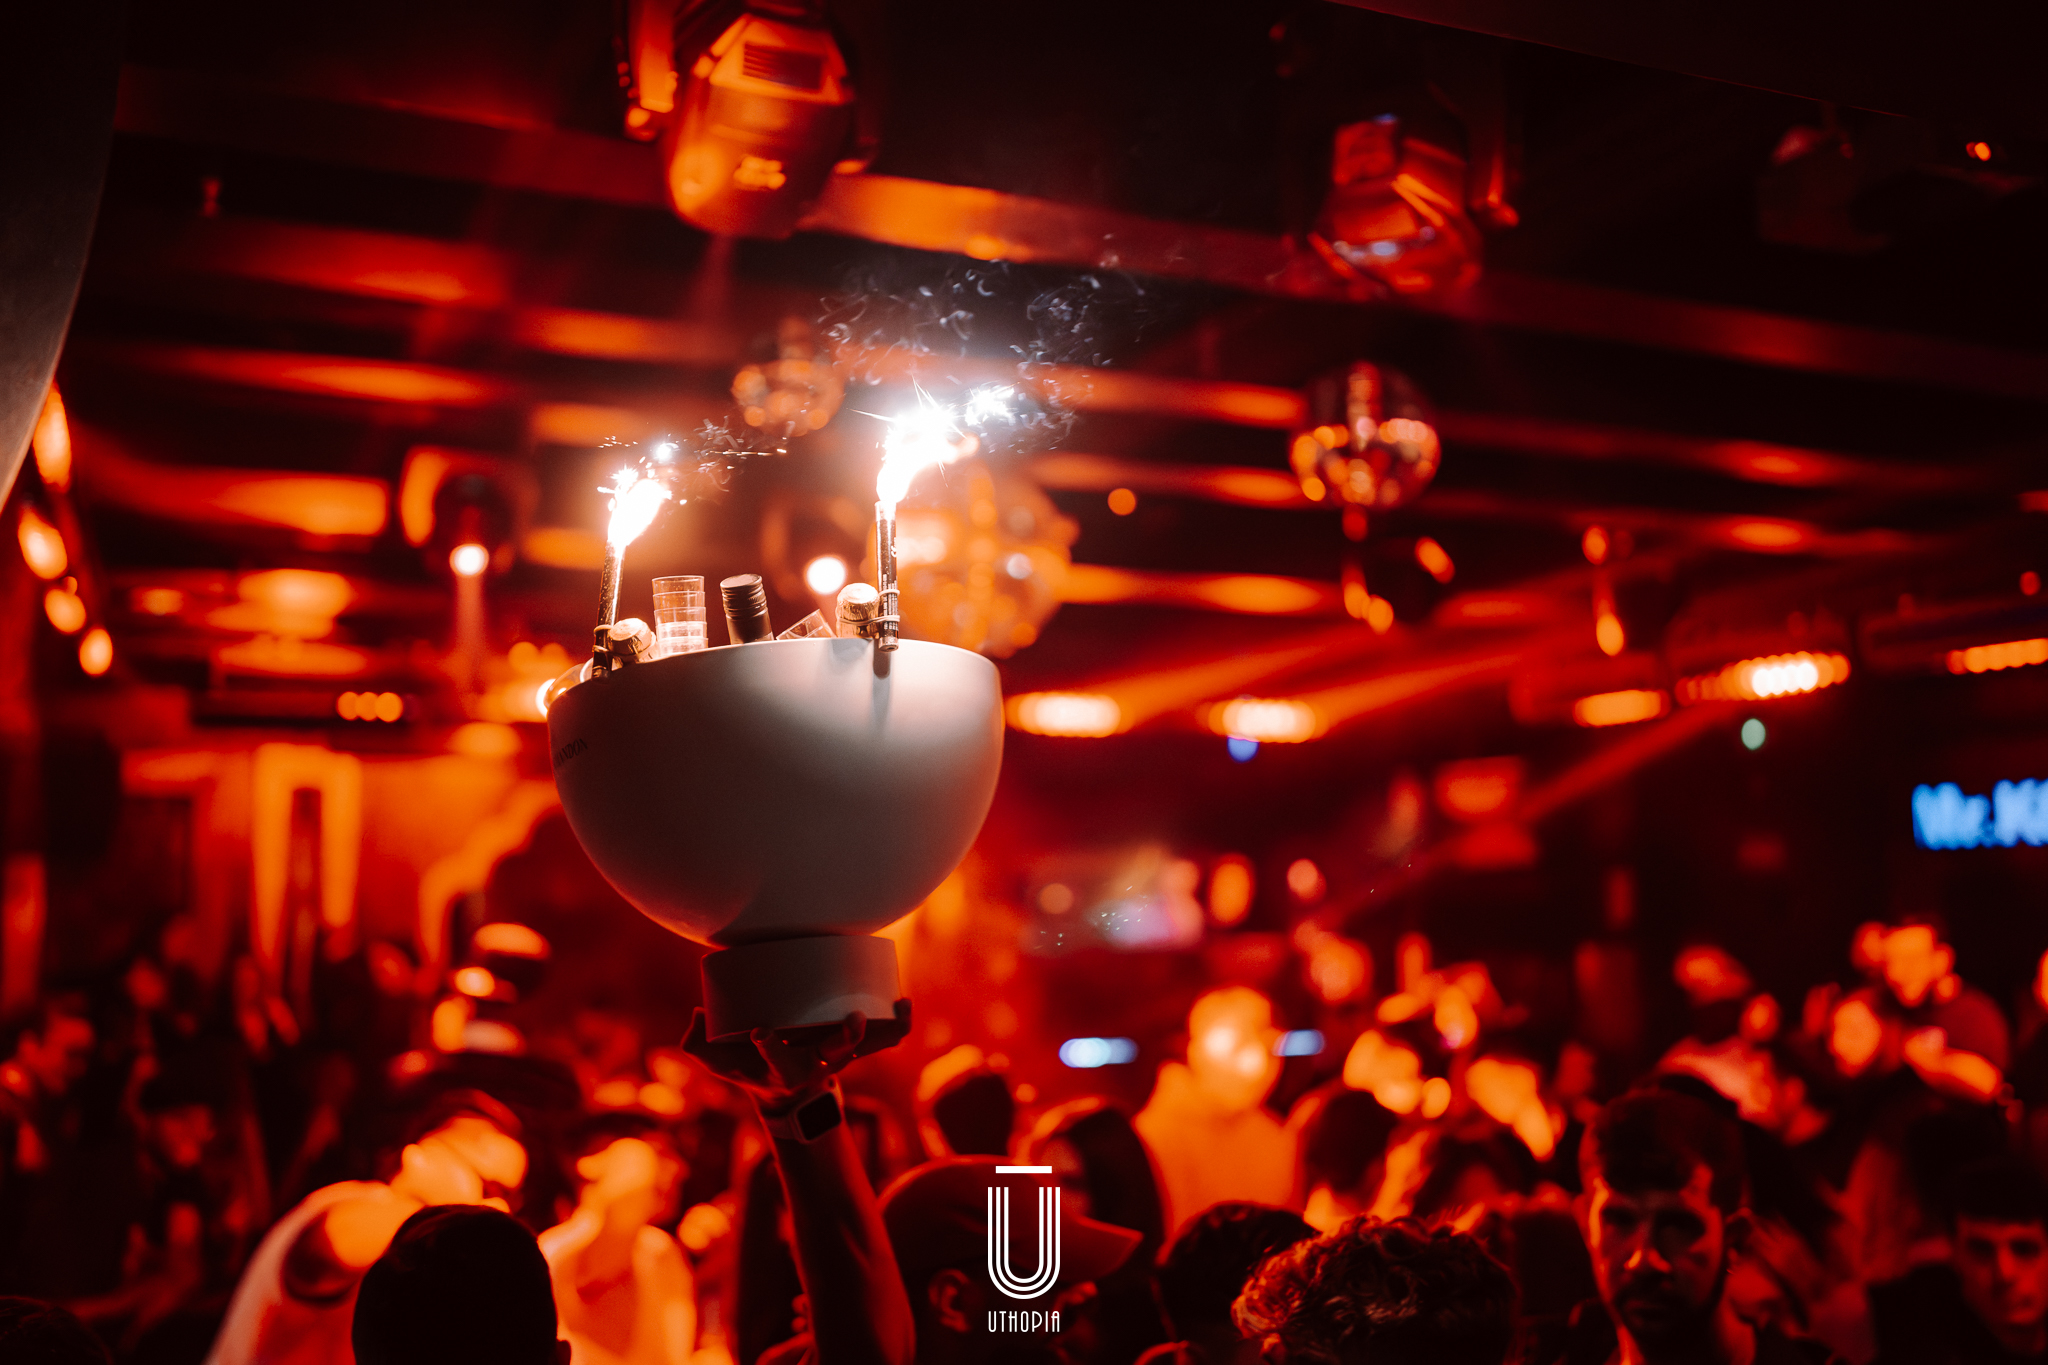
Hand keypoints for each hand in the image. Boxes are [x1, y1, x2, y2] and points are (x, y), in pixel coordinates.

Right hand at [683, 1000, 910, 1111]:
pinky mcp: (853, 1043)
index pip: (778, 1061)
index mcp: (785, 1070)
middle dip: (846, 1037)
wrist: (784, 1091)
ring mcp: (839, 1054)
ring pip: (869, 1045)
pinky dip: (897, 1024)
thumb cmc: (749, 1068)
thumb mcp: (719, 1063)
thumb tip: (698, 1015)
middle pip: (837, 1053)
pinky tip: (903, 1001)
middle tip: (852, 1016)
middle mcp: (818, 1064)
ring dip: (886, 1028)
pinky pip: (883, 1038)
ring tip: (901, 1004)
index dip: (770, 1048)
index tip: (759, 1032)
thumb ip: (699, 1045)